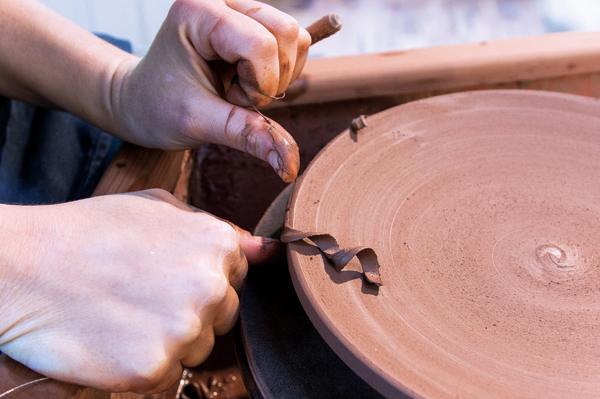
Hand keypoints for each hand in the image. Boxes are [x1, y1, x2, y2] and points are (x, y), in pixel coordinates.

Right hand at [0, 189, 278, 392]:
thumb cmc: (89, 230)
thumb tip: (267, 250)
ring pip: (198, 348)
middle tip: (143, 297)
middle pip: (223, 315)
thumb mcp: (157, 207)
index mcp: (217, 244)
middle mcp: (210, 286)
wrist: (25, 265)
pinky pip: (168, 374)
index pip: (236, 276)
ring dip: (170, 339)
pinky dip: (144, 364)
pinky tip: (115, 338)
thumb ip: (217, 229)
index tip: (168, 276)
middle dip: (192, 311)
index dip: (201, 279)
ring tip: (126, 315)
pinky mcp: (154, 368)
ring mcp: (184, 329)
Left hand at [113, 0, 310, 181]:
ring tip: (238, 88)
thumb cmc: (156, 107)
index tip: (229, 100)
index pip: (261, 44)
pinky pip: (292, 42)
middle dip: (271, 78)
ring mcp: (238, 8)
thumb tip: (289, 163)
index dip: (259, 84)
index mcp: (199, 12)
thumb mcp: (198, 123)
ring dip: (277, 76)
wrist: (140, 102)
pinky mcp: (251, 22)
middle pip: (286, 33)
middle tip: (234, 95)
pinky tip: (248, 81)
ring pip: (294, 37)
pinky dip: (280, 71)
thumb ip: (245, 135)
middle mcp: (221, 0)